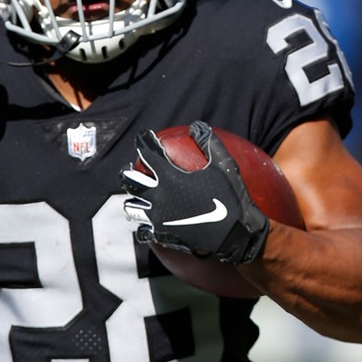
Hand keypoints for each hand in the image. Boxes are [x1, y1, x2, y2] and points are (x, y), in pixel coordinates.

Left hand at [121, 121, 269, 264]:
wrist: (234, 234)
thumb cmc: (230, 198)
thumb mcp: (224, 166)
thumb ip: (210, 144)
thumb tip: (198, 126)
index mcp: (170, 178)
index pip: (149, 154)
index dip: (144, 142)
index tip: (143, 136)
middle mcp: (158, 197)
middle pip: (131, 180)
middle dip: (127, 172)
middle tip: (130, 168)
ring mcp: (158, 218)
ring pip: (132, 207)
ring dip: (133, 200)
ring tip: (137, 197)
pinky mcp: (162, 235)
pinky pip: (144, 230)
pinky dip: (144, 225)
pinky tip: (149, 223)